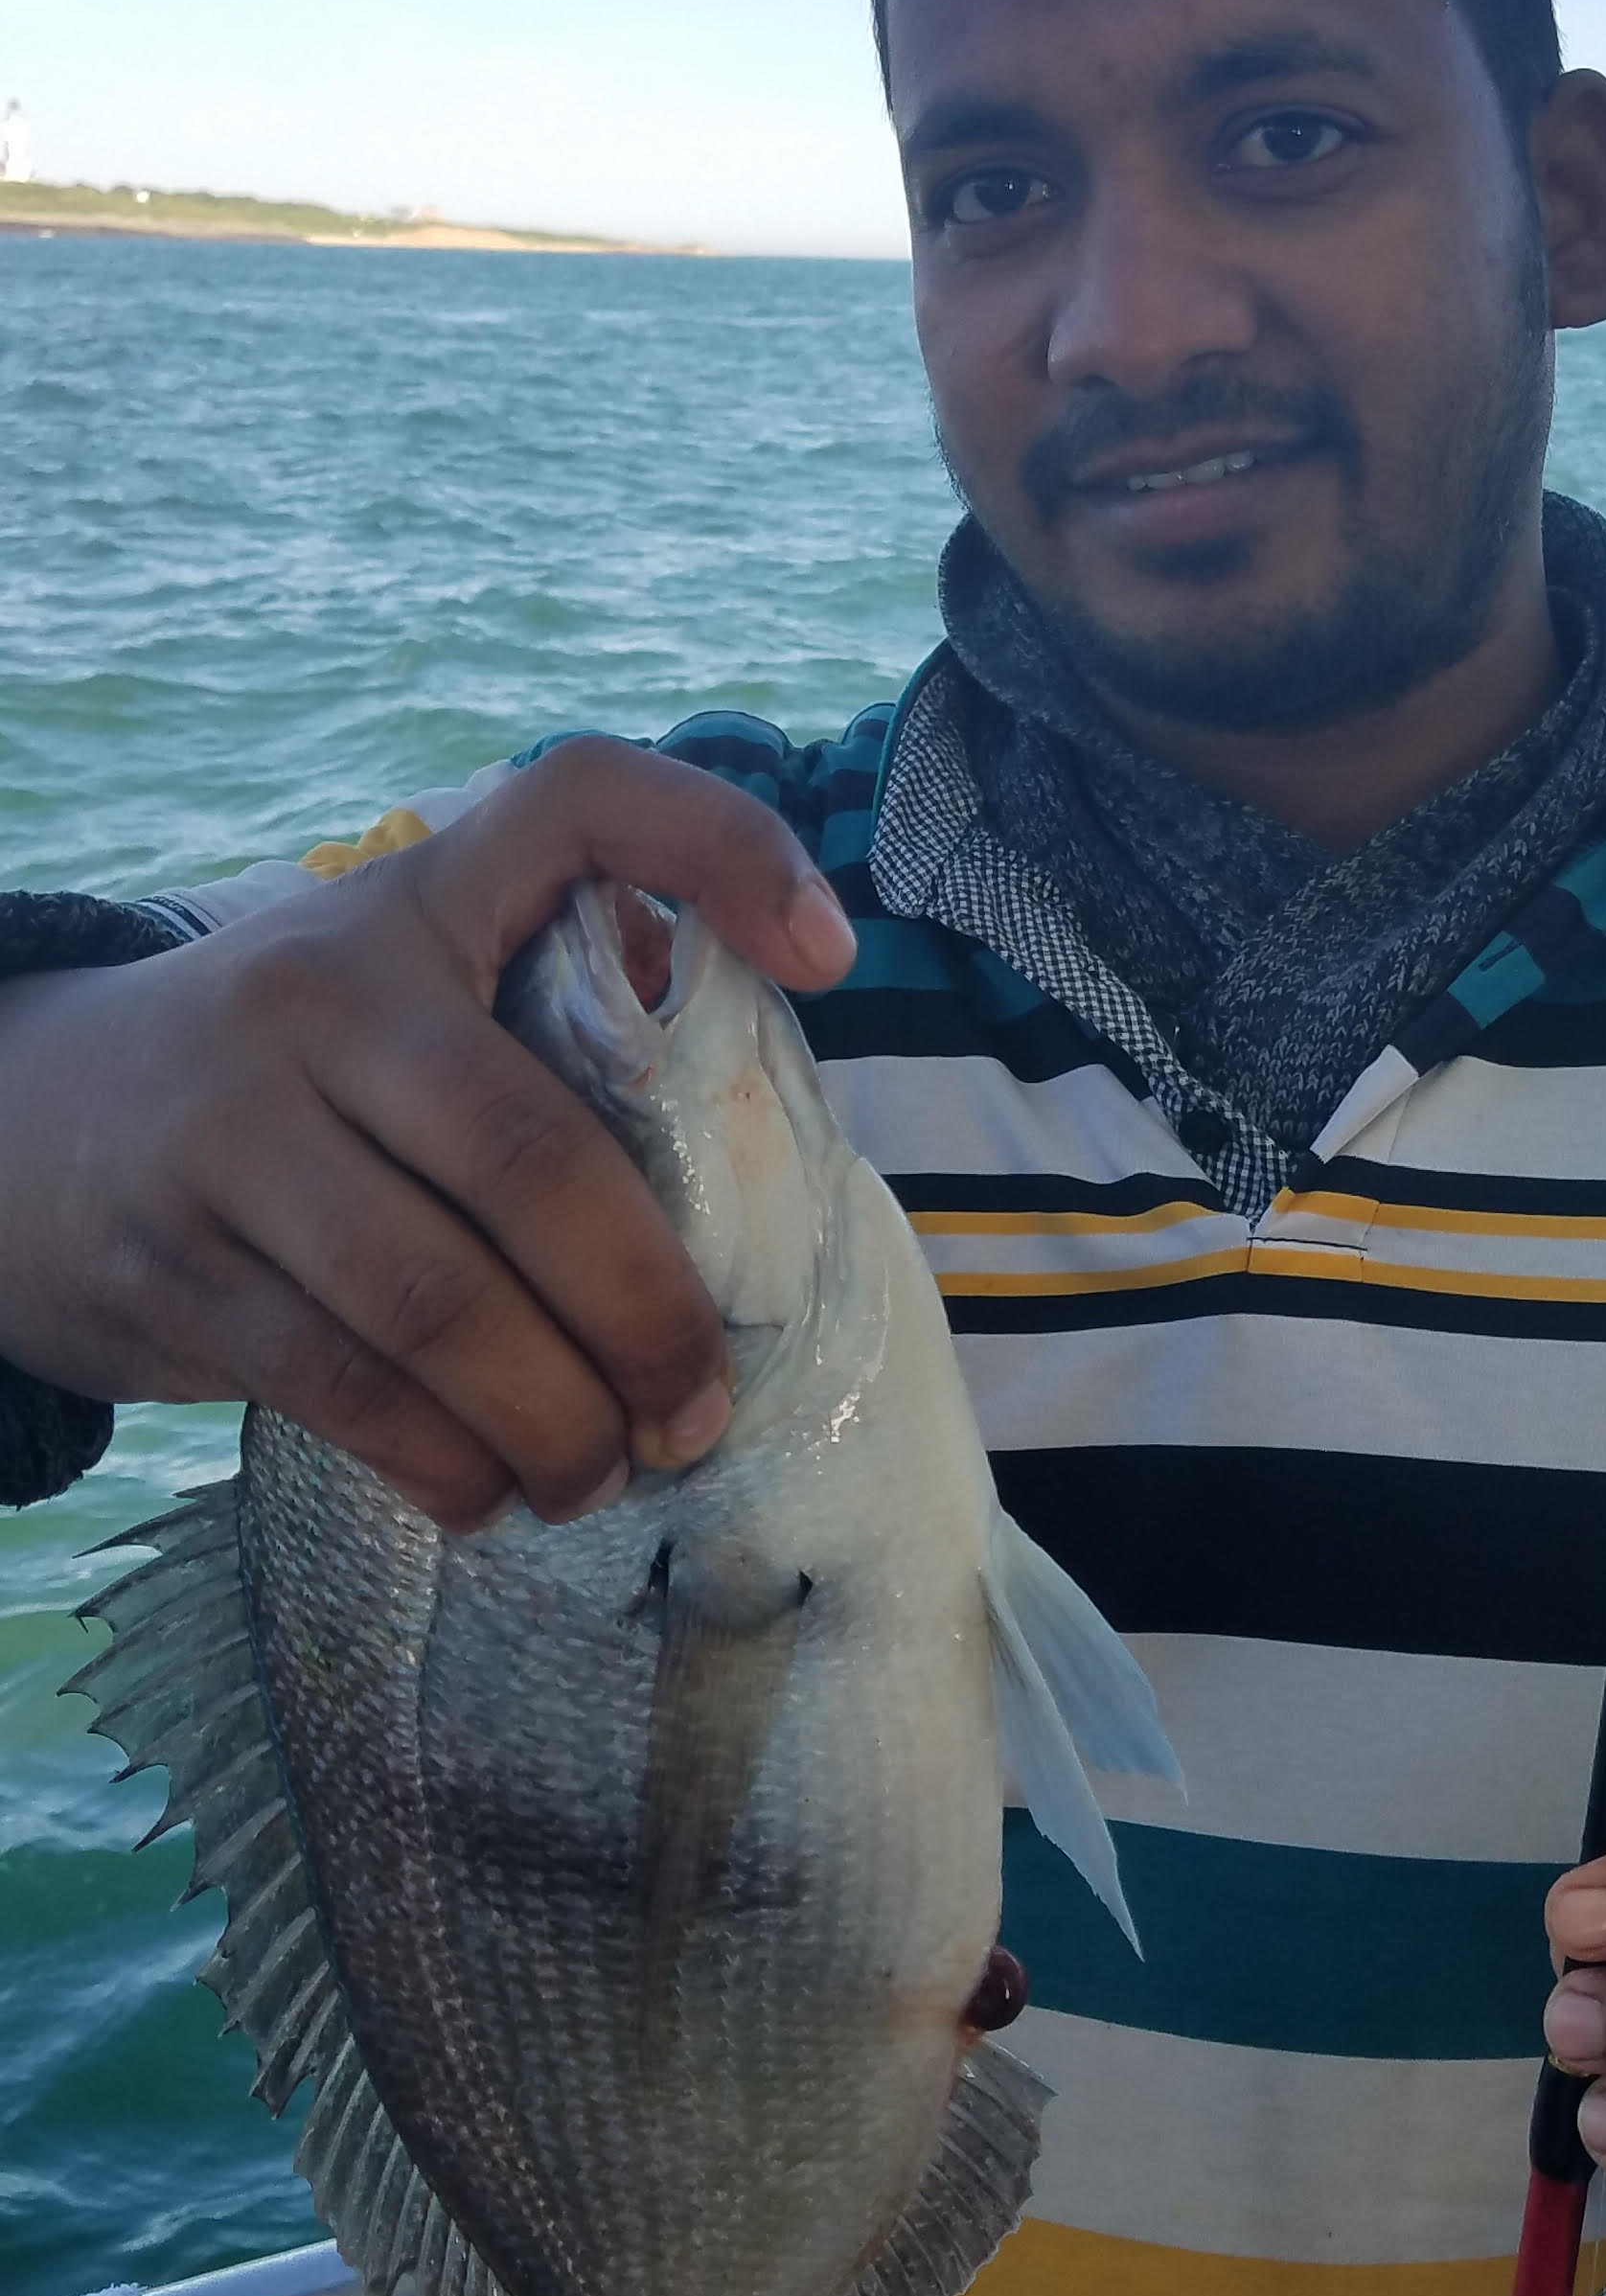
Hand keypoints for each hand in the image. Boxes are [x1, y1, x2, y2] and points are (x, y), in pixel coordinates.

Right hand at [0, 739, 855, 1530]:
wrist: (24, 1121)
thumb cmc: (295, 1069)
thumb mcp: (401, 988)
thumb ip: (546, 1018)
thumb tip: (753, 1159)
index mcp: (412, 903)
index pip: (578, 800)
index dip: (721, 845)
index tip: (835, 954)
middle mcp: (319, 998)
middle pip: (533, 1161)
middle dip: (647, 1314)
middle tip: (699, 1409)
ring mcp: (233, 1137)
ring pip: (439, 1308)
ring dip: (552, 1422)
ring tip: (606, 1476)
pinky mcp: (174, 1269)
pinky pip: (348, 1393)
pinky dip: (445, 1465)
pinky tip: (493, 1494)